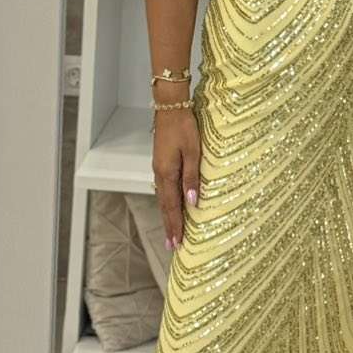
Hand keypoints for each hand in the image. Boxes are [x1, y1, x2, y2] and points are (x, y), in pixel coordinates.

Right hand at [152, 108, 200, 249]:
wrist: (170, 107)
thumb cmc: (184, 127)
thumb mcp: (193, 152)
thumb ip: (192, 178)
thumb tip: (193, 202)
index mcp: (167, 174)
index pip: (172, 206)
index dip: (175, 225)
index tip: (177, 243)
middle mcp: (160, 174)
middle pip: (164, 206)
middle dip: (169, 226)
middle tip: (172, 245)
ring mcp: (159, 168)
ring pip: (163, 198)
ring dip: (167, 216)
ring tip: (171, 231)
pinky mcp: (161, 162)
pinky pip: (163, 189)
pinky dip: (166, 202)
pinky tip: (170, 206)